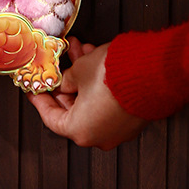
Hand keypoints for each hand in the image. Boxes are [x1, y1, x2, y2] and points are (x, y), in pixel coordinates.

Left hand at [27, 38, 148, 149]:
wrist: (153, 71)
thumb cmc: (113, 76)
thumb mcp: (79, 71)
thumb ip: (65, 80)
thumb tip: (62, 82)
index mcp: (81, 131)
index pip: (52, 118)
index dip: (41, 100)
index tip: (35, 90)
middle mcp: (100, 136)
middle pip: (72, 108)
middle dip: (65, 82)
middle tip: (57, 66)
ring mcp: (118, 128)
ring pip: (91, 100)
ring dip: (83, 76)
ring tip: (77, 52)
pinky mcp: (132, 117)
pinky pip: (108, 100)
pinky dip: (99, 81)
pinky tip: (94, 57)